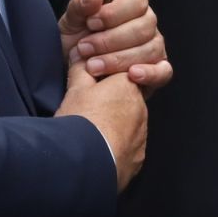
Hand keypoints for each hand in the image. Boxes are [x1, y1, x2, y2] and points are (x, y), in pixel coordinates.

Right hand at [55, 62, 146, 191]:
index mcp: (128, 86)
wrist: (85, 162)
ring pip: (130, 125)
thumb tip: (80, 53)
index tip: (92, 88)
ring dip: (115, 126)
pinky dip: (117, 147)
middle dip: (112, 103)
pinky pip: (129, 148)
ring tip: (91, 134)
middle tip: (88, 111)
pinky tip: (99, 151)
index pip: (122, 75)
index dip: (106, 80)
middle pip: (127, 100)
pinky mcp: (138, 158)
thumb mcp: (76, 89)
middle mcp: (141, 109)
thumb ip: (81, 68)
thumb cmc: (80, 120)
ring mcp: (141, 135)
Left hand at [59, 0, 171, 88]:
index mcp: (131, 2)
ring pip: (150, 49)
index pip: (137, 0)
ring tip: (93, 66)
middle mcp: (147, 22)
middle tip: (85, 48)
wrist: (76, 70)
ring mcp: (155, 46)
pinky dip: (150, 73)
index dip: (114, 12)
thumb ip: (80, 4)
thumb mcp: (71, 20)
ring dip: (119, 59)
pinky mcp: (158, 70)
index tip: (91, 23)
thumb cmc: (77, 39)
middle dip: (110, 40)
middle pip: (143, 27)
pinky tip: (131, 75)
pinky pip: (163, 71)